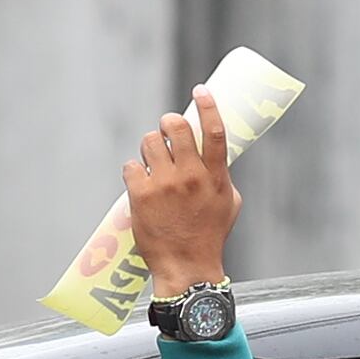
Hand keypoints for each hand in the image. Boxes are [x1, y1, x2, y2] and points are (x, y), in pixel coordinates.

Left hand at [123, 92, 241, 292]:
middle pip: (177, 127)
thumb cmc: (209, 236)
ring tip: (153, 162)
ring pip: (150, 142)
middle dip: (169, 122)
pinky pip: (130, 165)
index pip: (214, 132)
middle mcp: (190, 176)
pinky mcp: (141, 195)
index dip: (208, 106)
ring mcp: (164, 185)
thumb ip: (220, 176)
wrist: (186, 267)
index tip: (201, 91)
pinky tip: (140, 183)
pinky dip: (134, 171)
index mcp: (215, 177)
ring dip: (150, 147)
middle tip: (168, 130)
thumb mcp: (228, 203)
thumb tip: (210, 156)